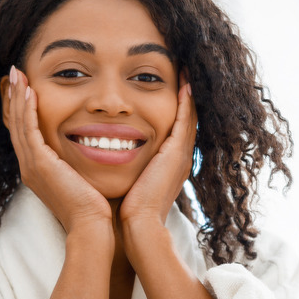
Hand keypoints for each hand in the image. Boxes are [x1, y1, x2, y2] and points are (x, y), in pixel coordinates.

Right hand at [4, 66, 111, 233]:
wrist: (91, 225)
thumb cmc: (94, 206)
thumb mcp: (81, 179)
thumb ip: (77, 163)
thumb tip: (90, 149)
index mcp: (38, 171)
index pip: (26, 133)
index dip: (23, 109)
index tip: (25, 88)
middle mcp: (30, 167)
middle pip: (17, 125)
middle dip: (15, 98)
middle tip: (15, 74)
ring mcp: (32, 166)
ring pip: (19, 124)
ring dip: (18, 97)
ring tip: (18, 75)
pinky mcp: (40, 164)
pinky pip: (29, 130)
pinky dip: (28, 110)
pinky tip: (30, 92)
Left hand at [119, 81, 196, 226]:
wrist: (139, 225)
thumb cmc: (129, 210)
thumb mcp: (131, 184)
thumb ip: (127, 170)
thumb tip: (109, 159)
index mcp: (170, 165)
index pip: (176, 131)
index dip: (176, 110)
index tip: (171, 90)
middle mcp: (180, 158)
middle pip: (187, 121)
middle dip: (185, 98)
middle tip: (184, 75)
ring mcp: (181, 155)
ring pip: (189, 117)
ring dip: (188, 95)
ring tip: (186, 73)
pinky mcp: (176, 153)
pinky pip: (184, 120)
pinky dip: (185, 102)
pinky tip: (184, 84)